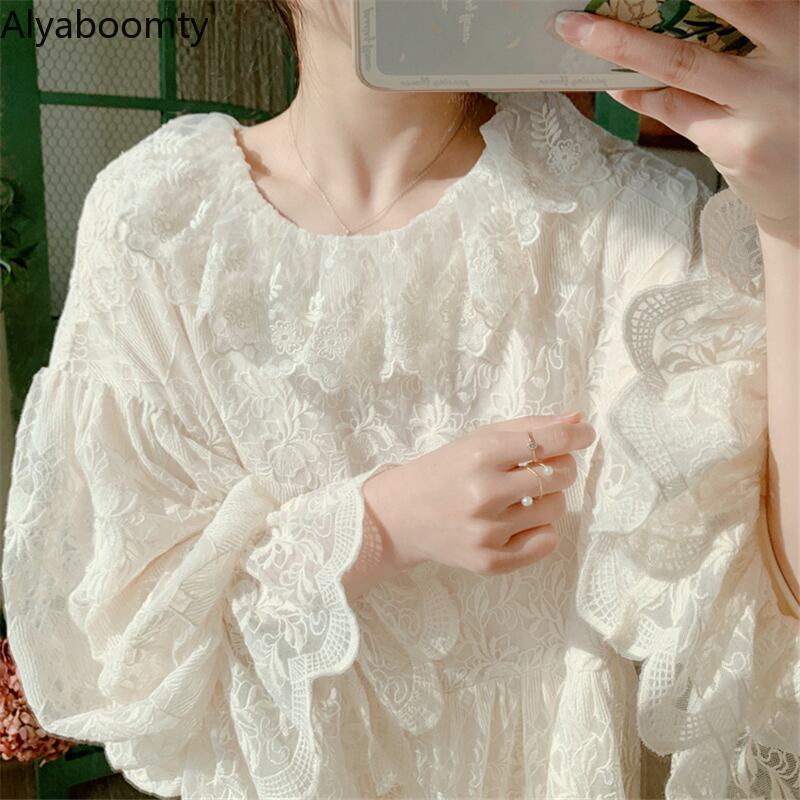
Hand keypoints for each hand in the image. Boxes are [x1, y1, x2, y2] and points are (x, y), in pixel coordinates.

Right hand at [362, 411, 595, 576]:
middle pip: (560, 475)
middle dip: (560, 467)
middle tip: (541, 467)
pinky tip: (519, 521)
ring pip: (556, 509)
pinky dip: (541, 530)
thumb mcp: (479, 439)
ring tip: (522, 497)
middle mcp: (485, 493)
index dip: (576, 434)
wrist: (400, 516)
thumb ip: (528, 427)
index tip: (584, 433)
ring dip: (548, 499)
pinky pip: (546, 543)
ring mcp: (487, 531)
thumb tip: (577, 419)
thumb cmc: (445, 470)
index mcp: (481, 454)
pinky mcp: (489, 562)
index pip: (549, 440)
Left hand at [555, 1, 798, 241]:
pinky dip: (641, 95)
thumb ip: (760, 30)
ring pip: (681, 65)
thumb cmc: (798, 109)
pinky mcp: (735, 147)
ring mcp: (761, 108)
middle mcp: (792, 62)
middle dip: (650, 12)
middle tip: (592, 5)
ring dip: (621, 46)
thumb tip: (683, 12)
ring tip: (579, 30)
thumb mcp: (793, 57)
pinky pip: (675, 111)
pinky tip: (617, 85)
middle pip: (724, 11)